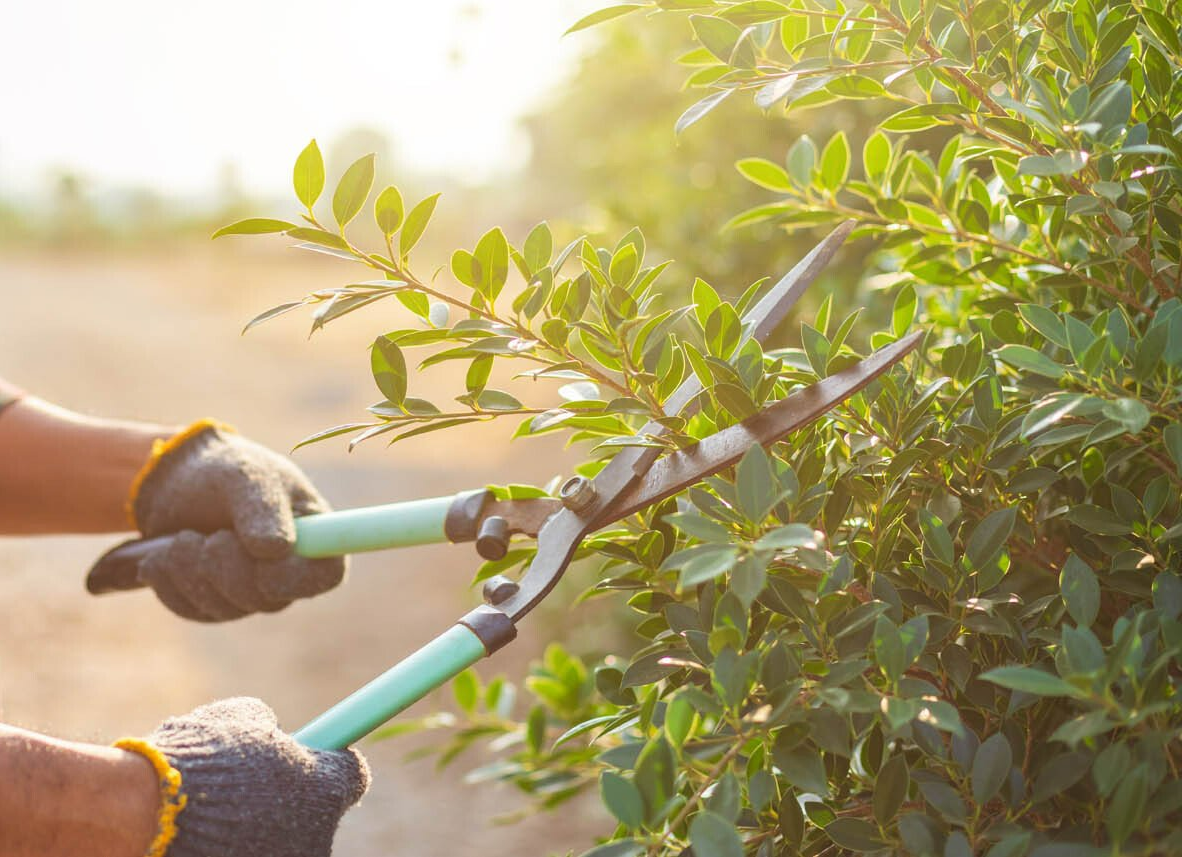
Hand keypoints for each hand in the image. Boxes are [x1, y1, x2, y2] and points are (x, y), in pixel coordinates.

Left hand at [129, 422, 345, 619]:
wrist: (180, 479)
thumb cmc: (226, 468)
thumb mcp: (246, 475)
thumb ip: (263, 507)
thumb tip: (276, 550)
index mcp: (316, 537)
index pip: (325, 576)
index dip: (294, 576)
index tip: (262, 555)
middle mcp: (289, 572)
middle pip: (268, 599)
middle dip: (227, 568)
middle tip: (205, 536)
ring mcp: (252, 592)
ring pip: (226, 607)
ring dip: (191, 572)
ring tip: (179, 539)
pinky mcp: (216, 602)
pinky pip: (194, 610)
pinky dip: (170, 584)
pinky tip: (158, 559)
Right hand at [142, 698, 367, 856]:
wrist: (145, 814)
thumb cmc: (197, 759)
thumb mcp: (239, 718)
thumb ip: (266, 727)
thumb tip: (269, 732)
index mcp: (326, 790)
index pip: (353, 776)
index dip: (331, 762)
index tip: (315, 756)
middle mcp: (317, 839)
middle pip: (316, 816)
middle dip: (290, 800)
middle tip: (252, 787)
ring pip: (281, 841)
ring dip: (260, 828)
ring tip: (216, 812)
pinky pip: (249, 855)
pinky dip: (232, 847)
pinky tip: (202, 836)